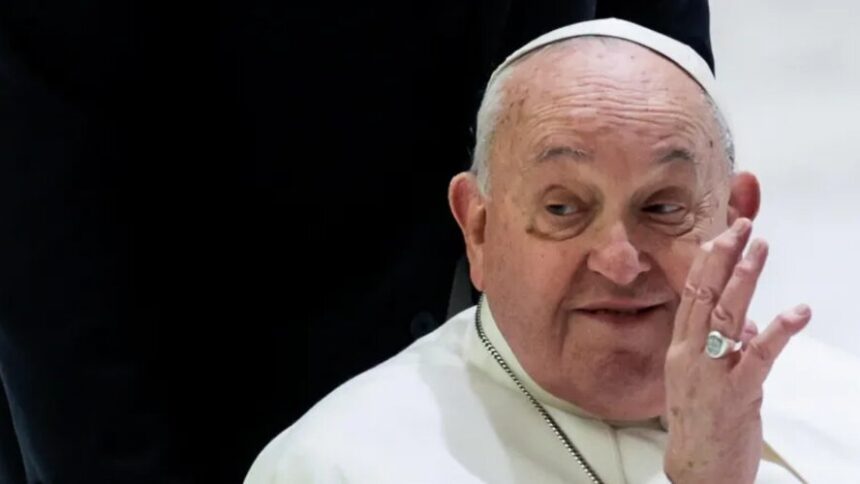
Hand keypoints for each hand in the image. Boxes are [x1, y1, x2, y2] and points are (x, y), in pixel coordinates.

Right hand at [663, 218, 810, 482]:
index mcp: (680, 351)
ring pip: (726, 317)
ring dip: (744, 280)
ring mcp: (710, 374)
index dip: (706, 264)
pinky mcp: (737, 393)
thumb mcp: (705, 382)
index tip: (720, 236)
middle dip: (724, 259)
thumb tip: (750, 326)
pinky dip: (779, 332)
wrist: (698, 471)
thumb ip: (725, 349)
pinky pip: (758, 357)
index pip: (691, 297)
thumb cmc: (701, 426)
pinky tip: (797, 312)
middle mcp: (689, 356)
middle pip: (705, 298)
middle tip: (741, 227)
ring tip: (759, 250)